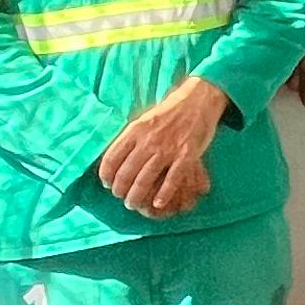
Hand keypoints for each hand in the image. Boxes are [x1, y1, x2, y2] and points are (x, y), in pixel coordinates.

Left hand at [96, 80, 228, 216]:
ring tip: (134, 204)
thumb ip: (130, 138)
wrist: (197, 100)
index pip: (112, 158)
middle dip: (120, 190)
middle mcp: (148, 140)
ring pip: (145, 180)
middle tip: (121, 198)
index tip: (107, 184)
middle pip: (126, 173)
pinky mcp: (186, 155)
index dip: (106, 175)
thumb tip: (115, 158)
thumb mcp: (144, 119)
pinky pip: (171, 180)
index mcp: (135, 130)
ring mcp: (167, 149)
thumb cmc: (169, 112)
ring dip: (136, 196)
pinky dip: (163, 194)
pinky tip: (157, 203)